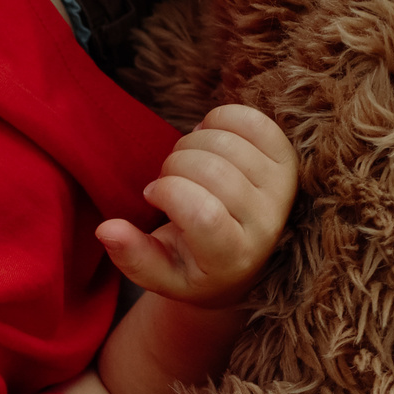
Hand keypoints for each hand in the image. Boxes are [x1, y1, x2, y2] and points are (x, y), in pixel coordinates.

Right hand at [98, 104, 298, 310]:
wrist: (244, 260)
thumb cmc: (193, 267)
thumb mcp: (159, 275)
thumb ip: (132, 256)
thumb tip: (106, 229)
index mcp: (233, 258)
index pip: (204, 213)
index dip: (169, 192)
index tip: (152, 194)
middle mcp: (268, 223)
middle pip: (213, 171)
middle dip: (173, 165)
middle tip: (167, 180)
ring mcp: (281, 188)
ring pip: (227, 142)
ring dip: (191, 142)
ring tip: (186, 165)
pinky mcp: (287, 160)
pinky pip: (252, 121)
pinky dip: (218, 119)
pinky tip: (206, 137)